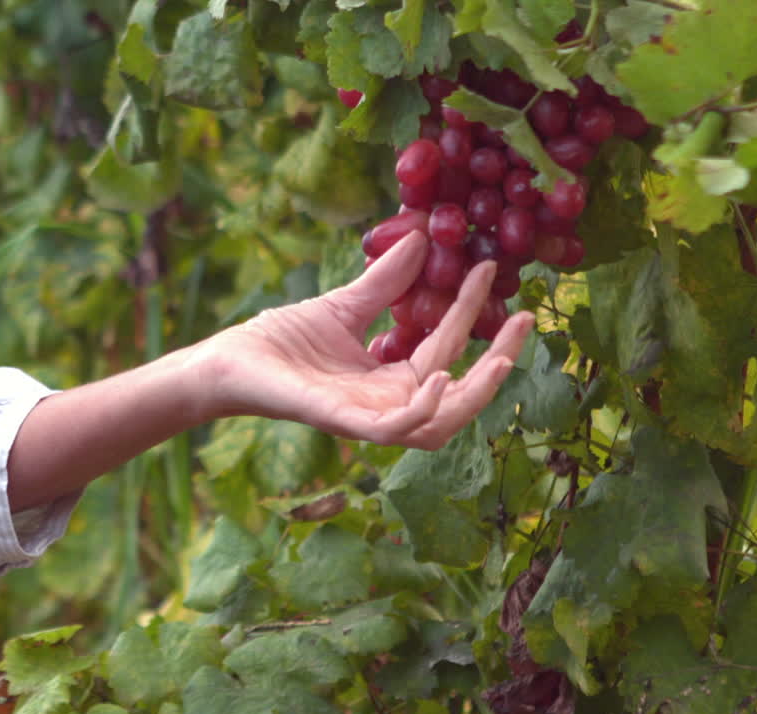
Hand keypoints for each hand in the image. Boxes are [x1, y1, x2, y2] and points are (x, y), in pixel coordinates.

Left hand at [194, 230, 532, 449]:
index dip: (472, 312)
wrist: (230, 360)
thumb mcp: (343, 305)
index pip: (447, 347)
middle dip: (498, 362)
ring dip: (474, 395)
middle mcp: (385, 404)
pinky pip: (393, 430)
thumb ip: (383, 282)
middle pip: (459, 395)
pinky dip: (422, 410)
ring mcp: (365, 417)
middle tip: (526, 320)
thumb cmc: (281, 341)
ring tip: (500, 359)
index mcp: (389, 379)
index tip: (491, 268)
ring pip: (438, 425)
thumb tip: (421, 239)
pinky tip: (441, 376)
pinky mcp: (340, 422)